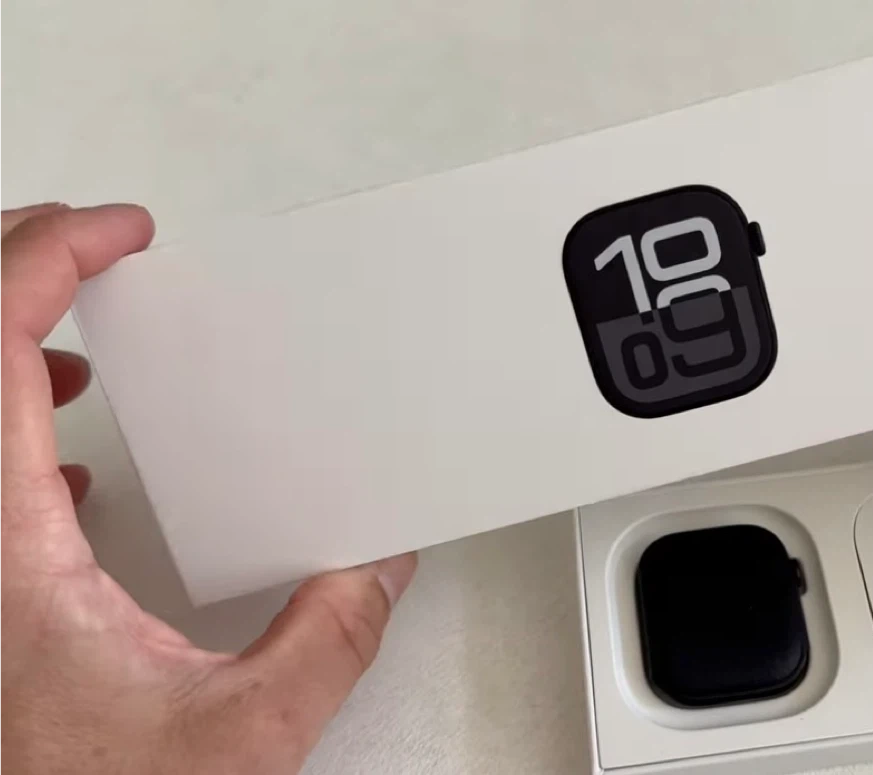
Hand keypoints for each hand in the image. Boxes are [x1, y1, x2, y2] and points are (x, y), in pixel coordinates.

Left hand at [0, 204, 417, 772]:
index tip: (116, 233)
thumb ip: (326, 639)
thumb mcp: (238, 736)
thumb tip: (376, 570)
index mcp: (2, 544)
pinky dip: (8, 424)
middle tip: (84, 239)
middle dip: (18, 267)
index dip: (51, 260)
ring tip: (79, 339)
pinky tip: (61, 462)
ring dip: (7, 345)